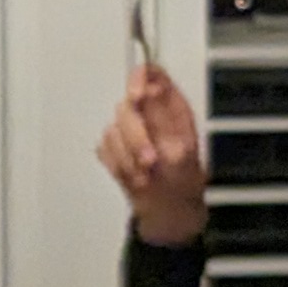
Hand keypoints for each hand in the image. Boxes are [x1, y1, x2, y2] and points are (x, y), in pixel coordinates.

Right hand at [97, 64, 208, 247]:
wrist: (168, 212)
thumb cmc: (184, 181)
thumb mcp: (183, 150)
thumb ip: (164, 118)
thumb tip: (152, 88)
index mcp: (171, 107)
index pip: (151, 74)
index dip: (140, 78)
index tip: (137, 98)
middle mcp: (148, 113)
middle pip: (126, 104)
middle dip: (135, 136)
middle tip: (149, 160)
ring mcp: (129, 130)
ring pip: (112, 129)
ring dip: (128, 157)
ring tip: (145, 175)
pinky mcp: (113, 147)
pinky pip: (104, 149)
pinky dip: (118, 166)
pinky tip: (134, 176)